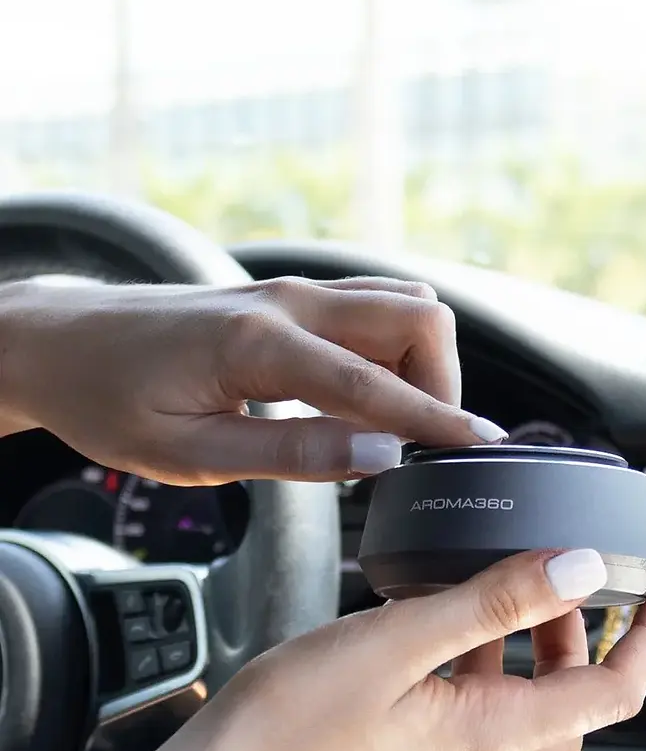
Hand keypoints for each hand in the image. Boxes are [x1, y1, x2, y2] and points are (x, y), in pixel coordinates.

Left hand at [0, 275, 506, 484]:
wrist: (58, 342)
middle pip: (416, 317)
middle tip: (421, 446)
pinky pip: (372, 310)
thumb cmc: (109, 400)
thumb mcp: (189, 453)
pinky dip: (393, 353)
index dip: (436, 422)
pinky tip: (364, 399)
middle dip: (442, 384)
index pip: (376, 385)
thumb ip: (291, 453)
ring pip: (402, 307)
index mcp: (259, 343)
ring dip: (420, 365)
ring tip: (391, 427)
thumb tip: (377, 457)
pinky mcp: (290, 298)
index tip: (483, 452)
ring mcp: (292, 292)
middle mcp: (289, 303)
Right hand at [154, 551, 645, 750]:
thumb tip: (576, 572)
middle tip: (570, 581)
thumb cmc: (285, 727)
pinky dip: (485, 670)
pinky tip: (443, 631)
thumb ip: (493, 602)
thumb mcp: (396, 641)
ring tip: (504, 592)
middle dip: (589, 640)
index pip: (613, 690)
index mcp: (489, 738)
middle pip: (574, 705)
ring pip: (525, 712)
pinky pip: (477, 718)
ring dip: (534, 653)